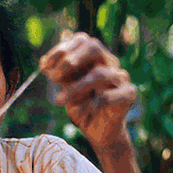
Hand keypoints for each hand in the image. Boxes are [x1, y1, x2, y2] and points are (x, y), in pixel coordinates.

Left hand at [39, 32, 136, 148]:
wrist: (98, 131)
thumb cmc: (82, 107)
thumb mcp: (66, 89)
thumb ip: (59, 76)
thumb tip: (44, 63)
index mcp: (94, 57)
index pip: (81, 40)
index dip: (61, 49)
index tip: (44, 66)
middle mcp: (109, 62)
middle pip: (94, 47)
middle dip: (71, 60)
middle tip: (54, 77)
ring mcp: (120, 77)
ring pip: (99, 74)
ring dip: (75, 88)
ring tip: (59, 101)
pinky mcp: (128, 94)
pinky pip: (109, 96)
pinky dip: (91, 105)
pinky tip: (80, 115)